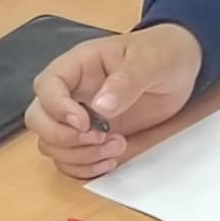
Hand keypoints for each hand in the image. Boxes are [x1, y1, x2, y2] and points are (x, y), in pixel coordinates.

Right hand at [27, 26, 201, 179]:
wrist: (181, 67)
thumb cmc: (162, 53)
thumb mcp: (150, 60)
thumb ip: (126, 81)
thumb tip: (101, 106)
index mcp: (78, 65)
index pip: (47, 86)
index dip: (57, 107)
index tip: (84, 122)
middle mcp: (71, 92)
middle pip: (38, 119)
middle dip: (63, 137)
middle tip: (99, 138)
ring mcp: (79, 117)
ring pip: (51, 144)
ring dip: (79, 155)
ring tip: (116, 147)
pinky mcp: (92, 137)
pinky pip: (70, 159)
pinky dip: (85, 167)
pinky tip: (111, 160)